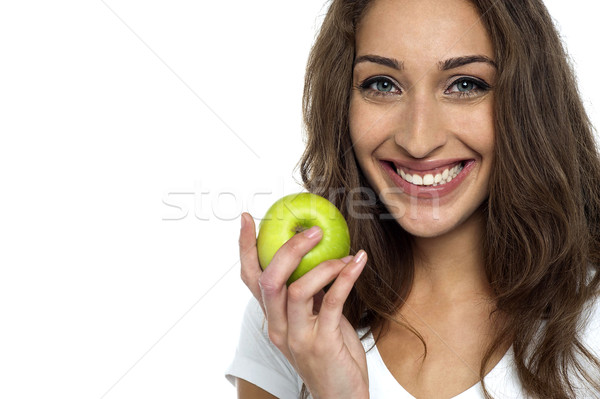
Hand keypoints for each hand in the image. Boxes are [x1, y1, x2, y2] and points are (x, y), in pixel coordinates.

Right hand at [239, 212, 368, 398]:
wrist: (342, 397)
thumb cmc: (331, 355)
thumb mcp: (315, 321)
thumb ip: (311, 295)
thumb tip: (319, 258)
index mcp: (272, 319)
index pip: (250, 279)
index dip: (246, 248)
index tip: (248, 219)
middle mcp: (278, 327)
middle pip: (269, 280)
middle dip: (288, 249)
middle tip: (313, 231)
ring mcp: (297, 337)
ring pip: (297, 290)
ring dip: (324, 264)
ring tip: (345, 254)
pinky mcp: (322, 343)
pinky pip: (333, 302)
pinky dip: (345, 277)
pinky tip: (358, 262)